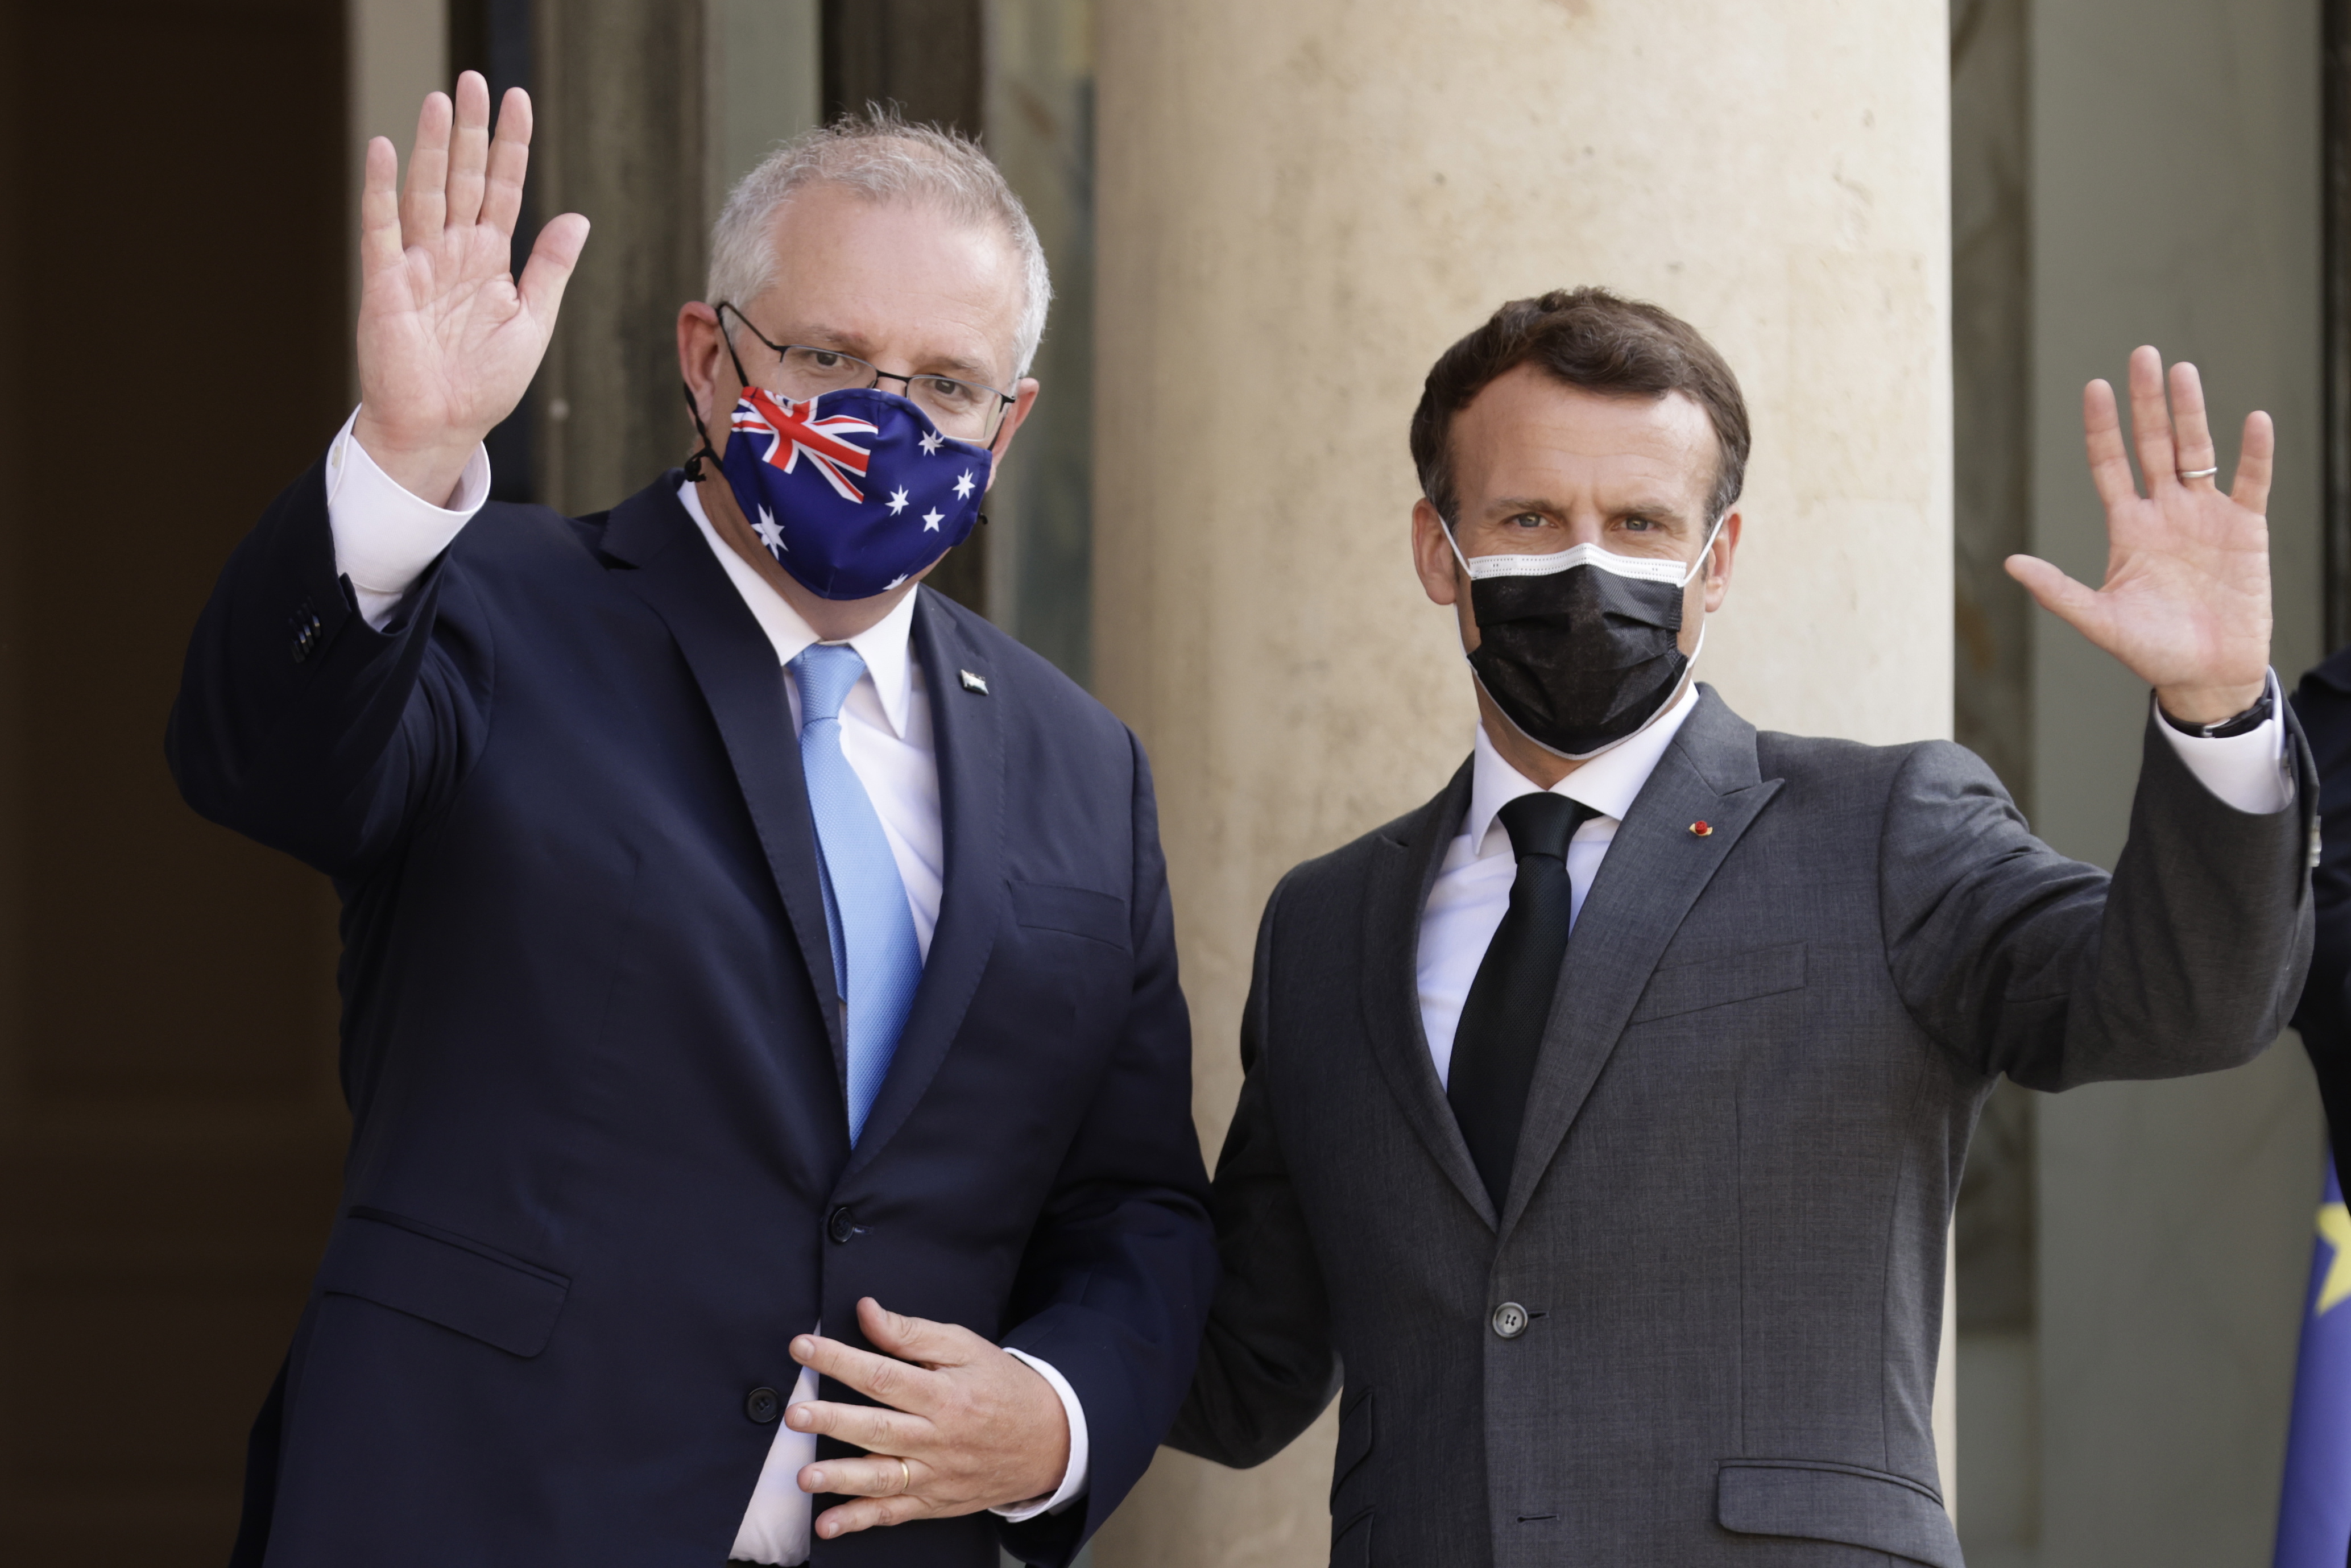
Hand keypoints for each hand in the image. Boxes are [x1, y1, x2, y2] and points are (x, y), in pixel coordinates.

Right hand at [351, 72, 588, 504]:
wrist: (444, 426)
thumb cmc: (485, 383)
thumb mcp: (532, 322)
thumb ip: (549, 268)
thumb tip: (577, 217)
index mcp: (489, 260)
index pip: (501, 189)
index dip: (510, 146)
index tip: (517, 100)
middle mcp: (453, 252)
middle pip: (462, 178)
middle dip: (469, 130)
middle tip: (474, 80)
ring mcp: (418, 263)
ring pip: (426, 192)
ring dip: (432, 147)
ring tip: (440, 100)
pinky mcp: (386, 283)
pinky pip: (382, 228)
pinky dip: (382, 190)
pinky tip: (386, 150)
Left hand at [786, 1296, 1070, 1539]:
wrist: (1049, 1439)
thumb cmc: (1001, 1387)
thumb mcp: (965, 1347)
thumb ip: (912, 1333)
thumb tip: (866, 1312)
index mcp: (944, 1394)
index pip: (884, 1375)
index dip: (839, 1359)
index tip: (802, 1347)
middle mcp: (937, 1438)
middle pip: (879, 1429)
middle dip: (833, 1421)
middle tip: (796, 1415)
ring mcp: (935, 1475)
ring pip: (883, 1478)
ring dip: (842, 1479)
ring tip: (805, 1476)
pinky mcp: (934, 1502)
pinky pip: (894, 1514)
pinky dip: (860, 1522)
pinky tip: (828, 1525)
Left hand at [2006, 346, 2272, 724]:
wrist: (2206, 675)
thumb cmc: (2152, 650)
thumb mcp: (2099, 620)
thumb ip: (2058, 590)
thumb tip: (2010, 564)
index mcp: (2129, 528)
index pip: (2110, 466)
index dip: (2102, 429)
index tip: (2093, 388)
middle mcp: (2166, 513)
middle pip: (2154, 445)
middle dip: (2146, 402)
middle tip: (2141, 355)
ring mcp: (2206, 516)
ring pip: (2198, 452)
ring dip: (2191, 413)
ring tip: (2183, 372)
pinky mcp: (2247, 530)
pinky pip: (2252, 483)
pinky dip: (2254, 454)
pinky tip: (2254, 421)